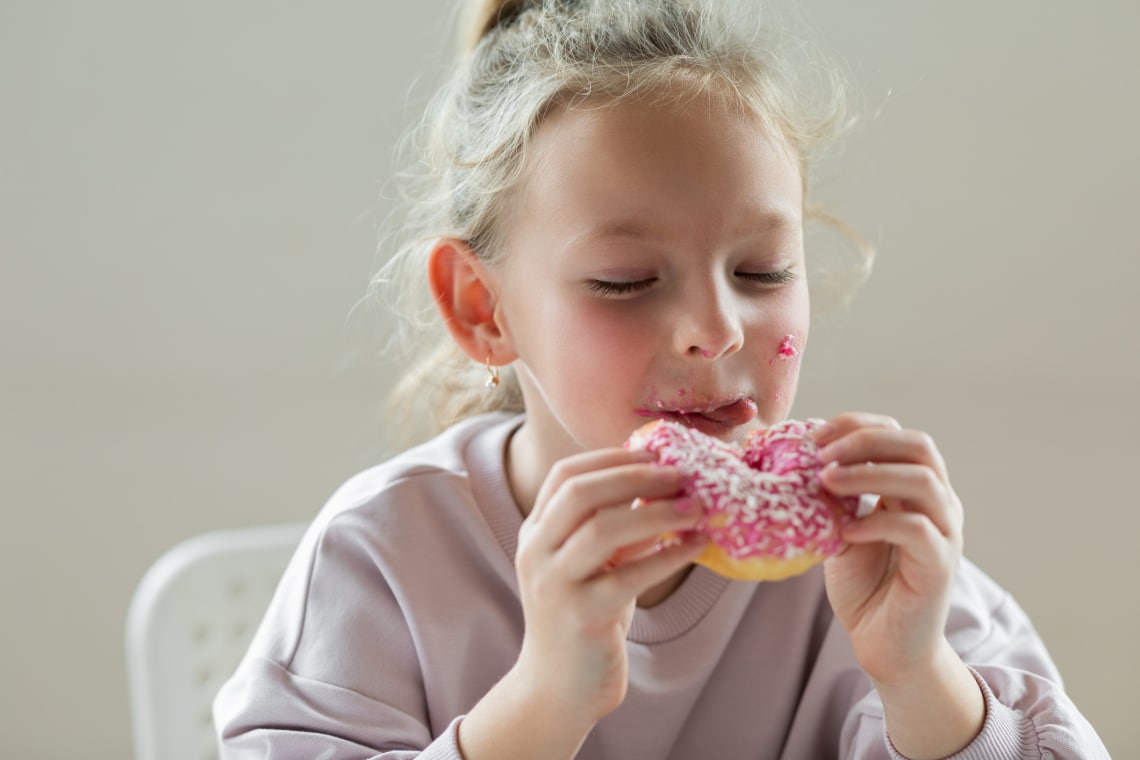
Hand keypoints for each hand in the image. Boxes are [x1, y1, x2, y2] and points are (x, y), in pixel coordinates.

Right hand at [512, 447, 706, 723]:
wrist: (558, 689)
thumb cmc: (584, 618)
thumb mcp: (594, 565)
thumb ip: (614, 527)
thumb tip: (663, 485)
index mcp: (536, 532)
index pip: (565, 475)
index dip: (611, 458)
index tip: (655, 453)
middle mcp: (536, 552)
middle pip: (581, 493)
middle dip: (636, 476)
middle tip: (682, 475)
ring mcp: (555, 584)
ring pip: (602, 529)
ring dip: (656, 512)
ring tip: (696, 507)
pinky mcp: (581, 616)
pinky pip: (630, 576)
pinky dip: (667, 555)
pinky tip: (696, 546)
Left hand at [814, 412, 962, 685]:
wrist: (885, 645)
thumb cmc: (864, 585)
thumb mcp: (842, 527)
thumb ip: (836, 495)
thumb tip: (800, 456)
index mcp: (916, 488)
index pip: (898, 435)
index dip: (857, 426)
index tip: (814, 437)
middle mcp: (939, 504)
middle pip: (919, 446)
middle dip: (865, 441)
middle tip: (821, 455)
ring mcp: (945, 533)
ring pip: (922, 480)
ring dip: (868, 474)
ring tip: (826, 482)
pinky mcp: (940, 566)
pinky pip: (916, 529)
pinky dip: (876, 522)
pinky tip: (845, 532)